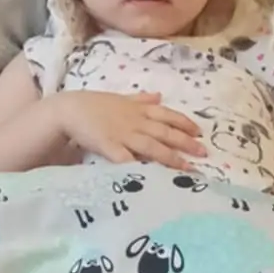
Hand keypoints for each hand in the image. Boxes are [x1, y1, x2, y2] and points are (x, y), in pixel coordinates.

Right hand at [56, 90, 204, 169]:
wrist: (69, 109)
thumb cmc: (94, 105)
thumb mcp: (121, 98)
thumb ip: (141, 99)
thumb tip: (159, 96)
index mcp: (139, 109)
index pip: (168, 115)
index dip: (185, 124)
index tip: (200, 133)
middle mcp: (136, 121)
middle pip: (166, 132)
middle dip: (186, 143)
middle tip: (204, 153)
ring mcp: (123, 134)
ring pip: (152, 146)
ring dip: (171, 158)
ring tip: (188, 168)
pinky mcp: (109, 146)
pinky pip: (127, 159)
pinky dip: (139, 166)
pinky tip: (152, 177)